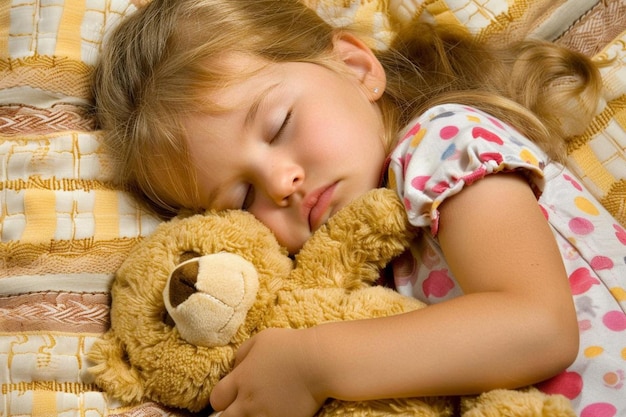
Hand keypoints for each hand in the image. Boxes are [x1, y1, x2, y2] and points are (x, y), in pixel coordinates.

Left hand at [210, 328, 325, 416]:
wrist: (320, 362)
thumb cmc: (291, 346)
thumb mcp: (261, 339)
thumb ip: (242, 353)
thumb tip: (236, 366)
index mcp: (241, 379)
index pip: (216, 398)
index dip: (221, 399)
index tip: (228, 397)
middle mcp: (248, 401)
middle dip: (231, 414)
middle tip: (240, 408)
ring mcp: (265, 415)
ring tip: (259, 409)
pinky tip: (274, 412)